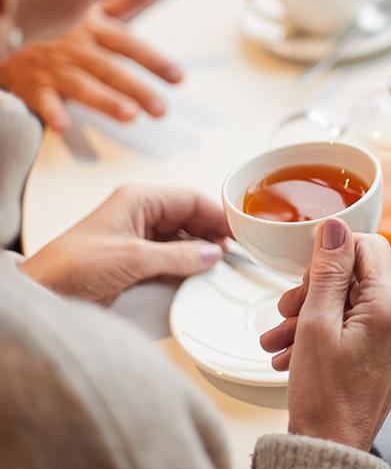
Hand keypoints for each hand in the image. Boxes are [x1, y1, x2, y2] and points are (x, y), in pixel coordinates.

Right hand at [0, 0, 181, 131]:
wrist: (5, 28)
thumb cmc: (61, 26)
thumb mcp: (95, 9)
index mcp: (95, 30)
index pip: (129, 45)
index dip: (154, 60)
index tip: (178, 77)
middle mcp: (76, 48)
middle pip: (110, 70)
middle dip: (137, 90)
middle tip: (161, 111)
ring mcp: (54, 67)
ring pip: (82, 86)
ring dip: (105, 101)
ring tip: (129, 115)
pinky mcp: (33, 85)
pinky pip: (42, 100)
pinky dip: (51, 112)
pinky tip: (62, 127)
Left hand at [19, 186, 227, 305]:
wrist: (43, 296)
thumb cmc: (72, 267)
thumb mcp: (132, 258)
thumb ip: (178, 255)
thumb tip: (213, 253)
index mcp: (138, 200)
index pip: (191, 199)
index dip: (218, 214)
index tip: (242, 230)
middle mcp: (140, 215)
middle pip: (190, 218)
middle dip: (214, 232)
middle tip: (239, 251)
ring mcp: (139, 239)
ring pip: (184, 238)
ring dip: (204, 251)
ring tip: (224, 265)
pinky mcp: (136, 262)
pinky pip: (173, 257)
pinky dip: (190, 265)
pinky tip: (203, 275)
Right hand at [259, 219, 390, 451]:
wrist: (330, 450)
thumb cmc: (323, 399)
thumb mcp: (316, 324)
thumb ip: (328, 270)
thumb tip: (335, 228)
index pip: (369, 246)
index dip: (332, 255)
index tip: (306, 274)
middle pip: (361, 277)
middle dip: (317, 291)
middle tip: (286, 312)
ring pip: (356, 303)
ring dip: (315, 315)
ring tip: (280, 338)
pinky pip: (362, 326)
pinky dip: (331, 332)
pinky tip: (296, 350)